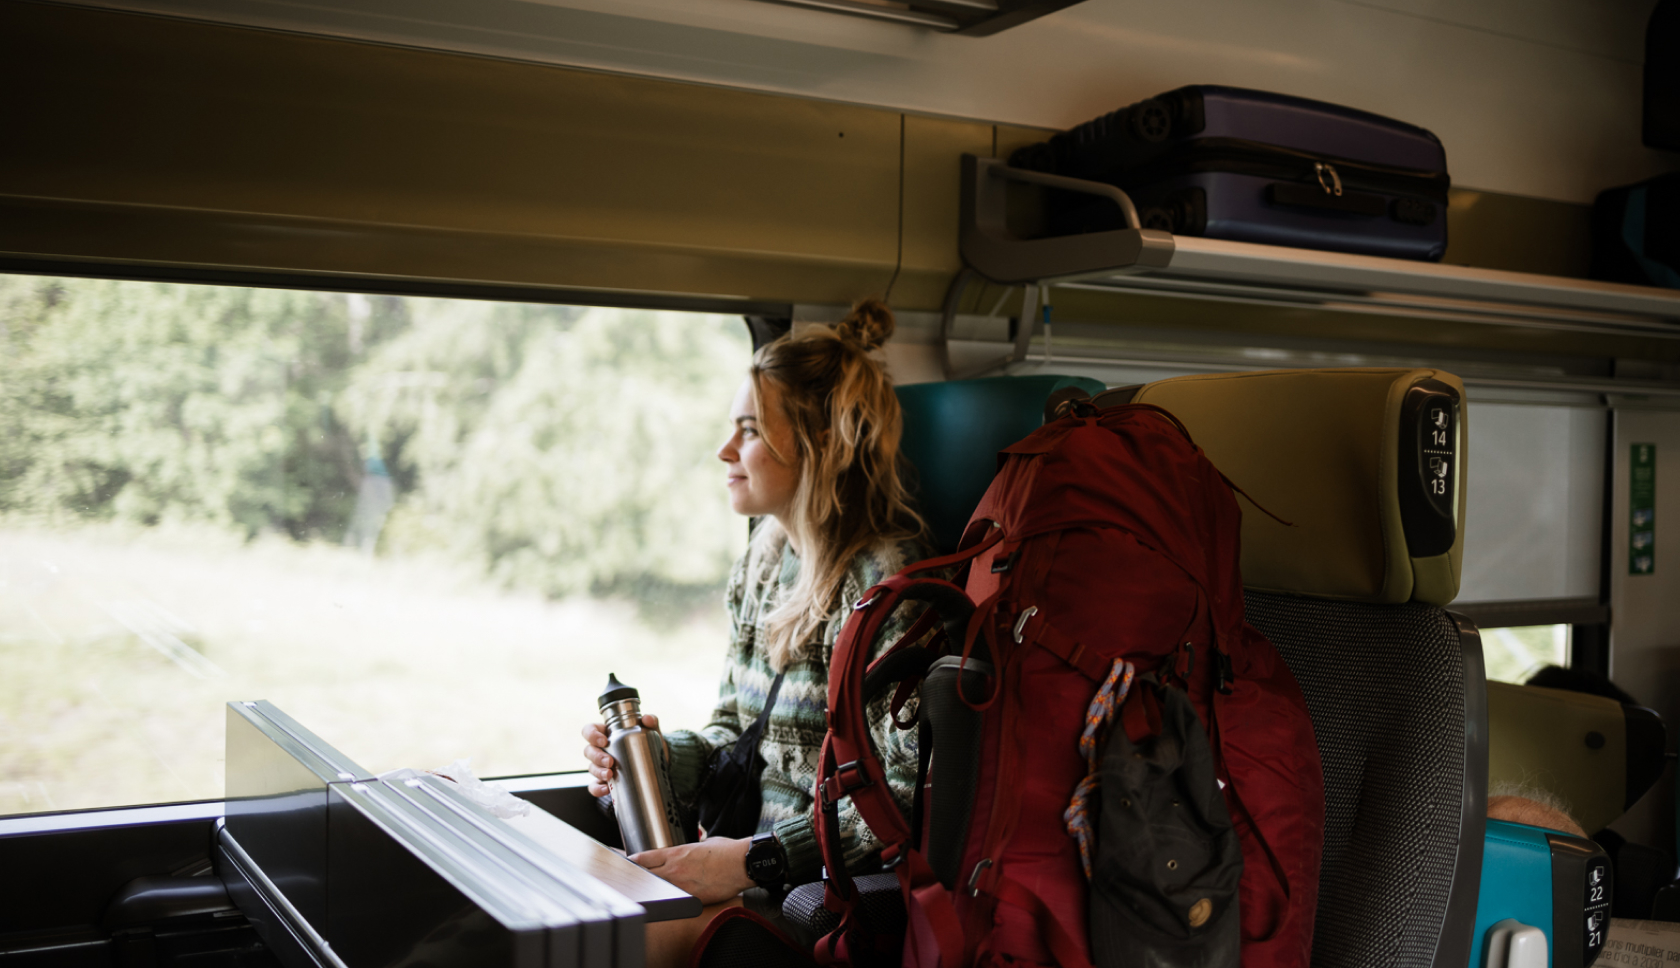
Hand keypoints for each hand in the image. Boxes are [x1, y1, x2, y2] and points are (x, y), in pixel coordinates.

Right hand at [581, 715, 659, 797]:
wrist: (656, 767)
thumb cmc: (648, 745)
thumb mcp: (651, 732)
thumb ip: (652, 722)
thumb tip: (648, 719)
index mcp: (606, 734)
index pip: (590, 730)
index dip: (591, 734)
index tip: (603, 741)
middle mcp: (601, 750)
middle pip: (588, 751)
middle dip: (597, 757)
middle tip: (610, 761)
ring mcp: (602, 766)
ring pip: (591, 768)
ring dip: (598, 772)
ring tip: (610, 775)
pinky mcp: (605, 782)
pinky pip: (594, 786)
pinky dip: (597, 789)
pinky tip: (607, 789)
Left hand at [631, 837, 753, 904]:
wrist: (742, 863)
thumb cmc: (727, 851)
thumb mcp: (704, 843)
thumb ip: (690, 849)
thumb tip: (688, 853)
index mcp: (676, 853)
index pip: (643, 858)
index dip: (631, 862)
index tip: (625, 864)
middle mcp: (675, 869)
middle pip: (644, 875)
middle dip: (635, 877)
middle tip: (629, 879)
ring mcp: (682, 885)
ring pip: (656, 889)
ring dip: (651, 890)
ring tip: (647, 892)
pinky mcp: (692, 898)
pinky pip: (674, 900)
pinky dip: (669, 900)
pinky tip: (667, 901)